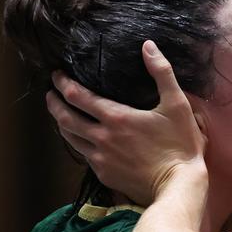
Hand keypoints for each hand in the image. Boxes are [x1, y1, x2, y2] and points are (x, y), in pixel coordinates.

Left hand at [46, 40, 206, 205]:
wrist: (178, 185)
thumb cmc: (180, 145)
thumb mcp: (177, 104)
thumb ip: (162, 73)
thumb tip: (148, 46)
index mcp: (116, 117)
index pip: (77, 96)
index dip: (63, 83)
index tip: (58, 75)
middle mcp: (102, 138)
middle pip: (65, 118)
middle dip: (54, 103)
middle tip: (51, 94)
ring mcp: (101, 159)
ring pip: (71, 139)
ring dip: (62, 125)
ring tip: (61, 117)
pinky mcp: (106, 176)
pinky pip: (85, 157)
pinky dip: (80, 145)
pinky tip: (84, 142)